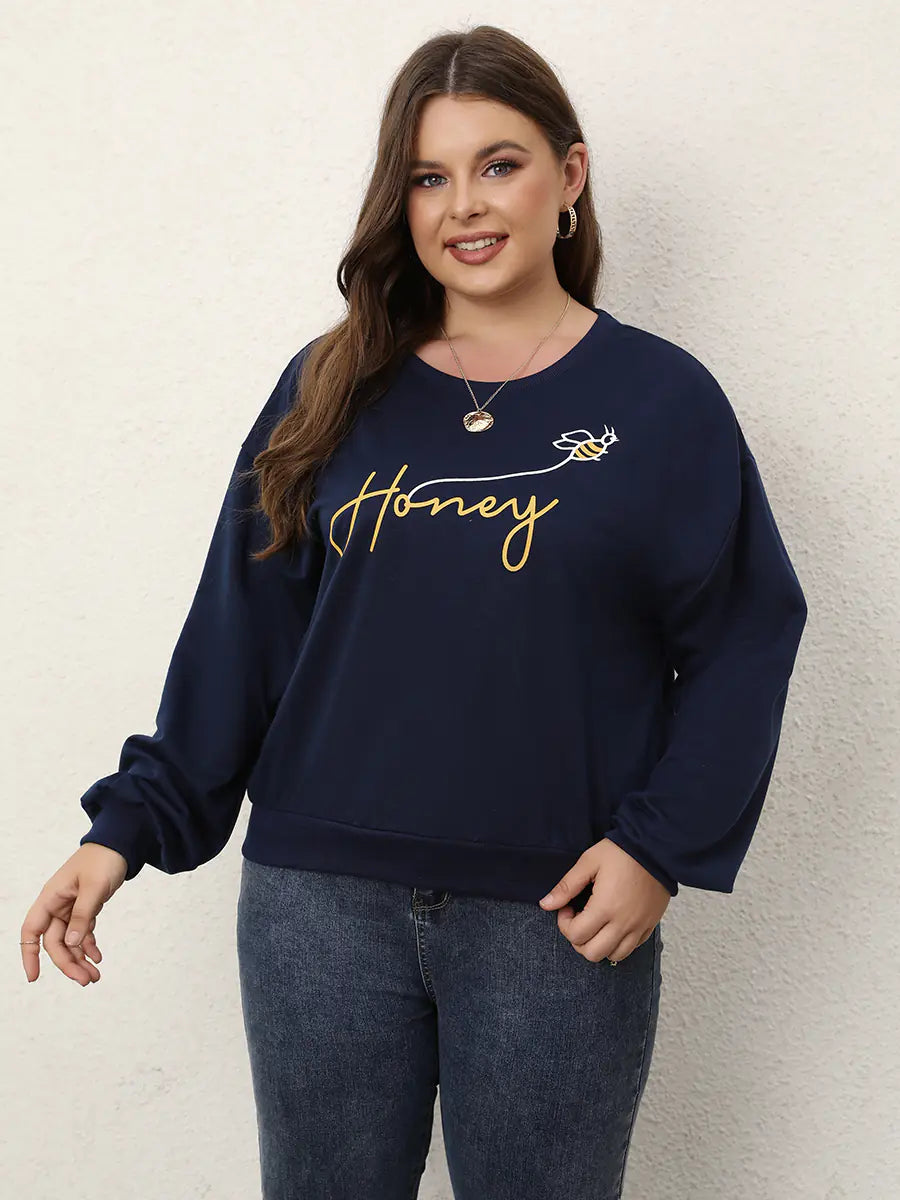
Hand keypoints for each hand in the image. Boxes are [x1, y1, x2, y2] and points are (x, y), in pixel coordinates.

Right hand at [20, 843, 128, 984]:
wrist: (120, 843)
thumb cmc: (103, 858)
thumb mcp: (94, 887)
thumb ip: (82, 915)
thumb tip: (71, 943)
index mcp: (51, 897)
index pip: (31, 930)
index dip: (29, 955)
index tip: (34, 977)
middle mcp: (57, 905)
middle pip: (54, 942)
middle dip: (68, 963)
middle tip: (86, 980)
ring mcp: (71, 907)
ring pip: (69, 941)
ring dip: (80, 959)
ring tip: (94, 976)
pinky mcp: (85, 908)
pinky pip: (82, 933)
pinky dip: (89, 946)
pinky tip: (98, 957)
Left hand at [538, 837, 670, 962]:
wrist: (656, 847)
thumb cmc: (621, 852)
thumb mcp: (589, 862)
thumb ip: (566, 886)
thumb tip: (545, 905)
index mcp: (605, 908)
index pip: (576, 935)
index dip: (564, 924)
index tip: (567, 908)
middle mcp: (623, 923)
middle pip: (592, 953)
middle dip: (578, 940)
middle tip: (578, 919)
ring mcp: (638, 927)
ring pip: (613, 956)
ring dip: (598, 945)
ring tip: (596, 925)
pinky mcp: (650, 925)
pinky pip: (632, 949)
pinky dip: (618, 944)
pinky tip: (613, 925)